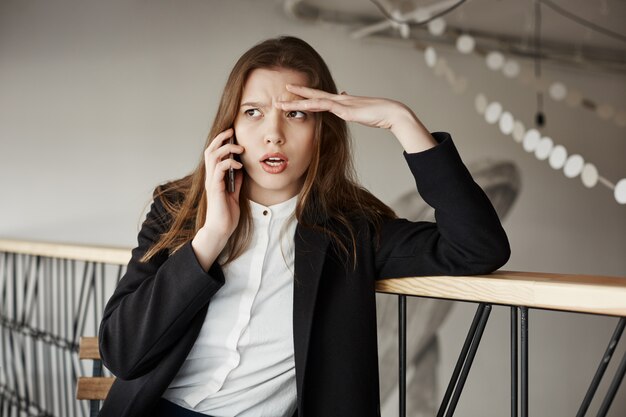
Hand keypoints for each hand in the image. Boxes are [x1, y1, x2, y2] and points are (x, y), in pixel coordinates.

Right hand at [192, 128, 243, 269]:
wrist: (220, 230)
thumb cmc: (226, 215)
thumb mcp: (234, 194)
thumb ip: (236, 181)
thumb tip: (241, 169)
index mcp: (214, 177)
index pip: (213, 154)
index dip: (220, 142)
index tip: (232, 133)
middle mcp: (210, 177)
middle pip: (210, 150)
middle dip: (220, 138)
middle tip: (232, 131)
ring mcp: (211, 182)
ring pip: (212, 156)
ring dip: (226, 148)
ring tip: (239, 148)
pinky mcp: (215, 189)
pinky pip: (219, 170)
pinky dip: (229, 163)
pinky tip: (239, 165)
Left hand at [276, 85, 436, 152]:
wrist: (392, 113)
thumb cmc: (378, 114)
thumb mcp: (360, 110)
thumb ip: (349, 105)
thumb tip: (343, 96)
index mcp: (341, 101)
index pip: (319, 97)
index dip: (305, 95)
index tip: (291, 95)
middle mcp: (340, 99)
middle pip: (314, 95)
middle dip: (297, 94)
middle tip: (281, 92)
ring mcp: (343, 104)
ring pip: (316, 100)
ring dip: (300, 100)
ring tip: (284, 99)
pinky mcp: (348, 110)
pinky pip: (329, 106)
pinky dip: (316, 104)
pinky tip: (306, 104)